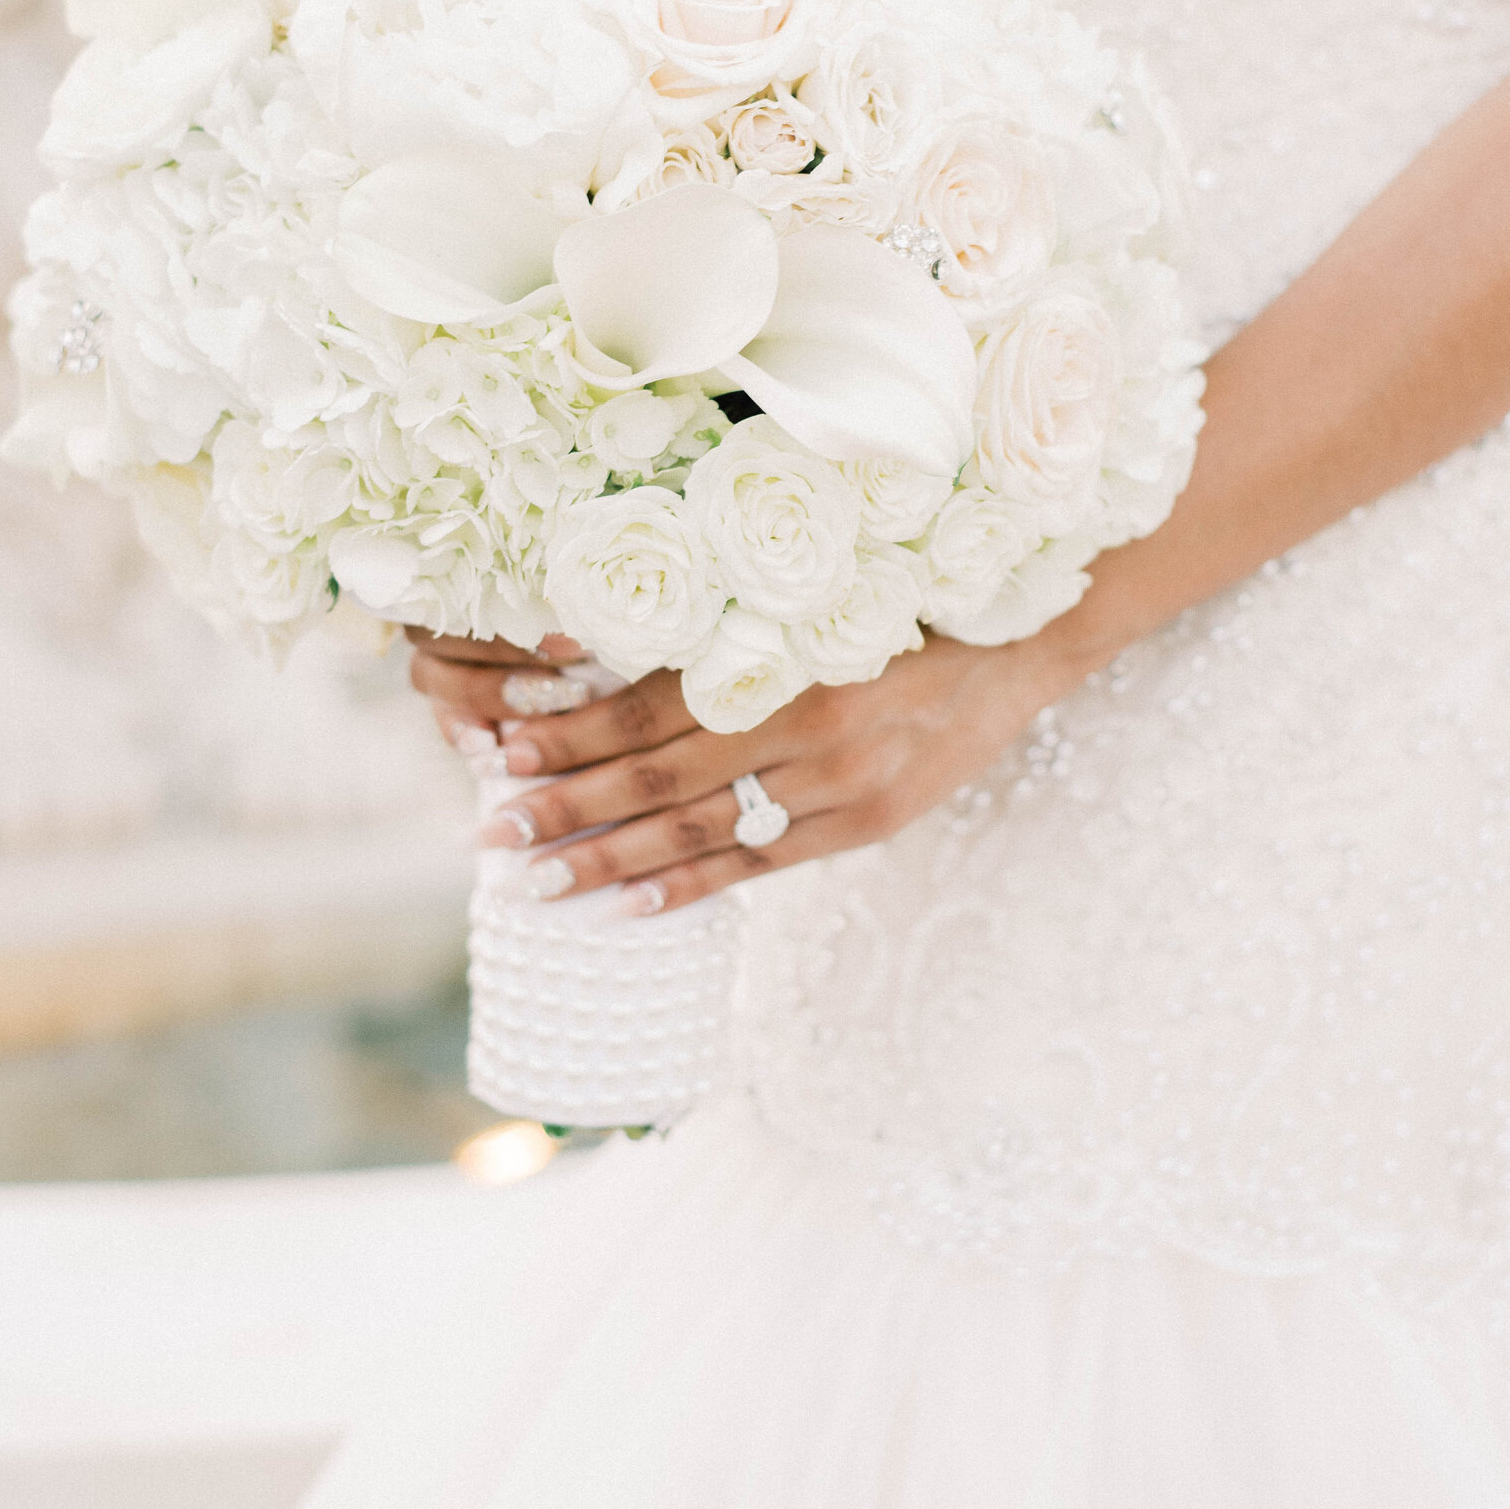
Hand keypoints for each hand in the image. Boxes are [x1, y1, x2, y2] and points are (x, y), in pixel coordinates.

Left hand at [407, 625, 1077, 913]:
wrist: (1018, 647)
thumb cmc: (902, 607)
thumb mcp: (813, 602)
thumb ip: (726, 635)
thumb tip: (609, 651)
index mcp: (780, 654)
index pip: (649, 704)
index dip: (572, 728)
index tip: (503, 743)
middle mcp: (804, 724)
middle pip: (659, 775)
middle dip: (567, 804)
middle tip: (493, 830)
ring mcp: (837, 786)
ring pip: (701, 831)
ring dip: (611, 859)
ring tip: (541, 881)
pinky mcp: (864, 826)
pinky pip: (761, 867)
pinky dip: (693, 887)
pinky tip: (634, 906)